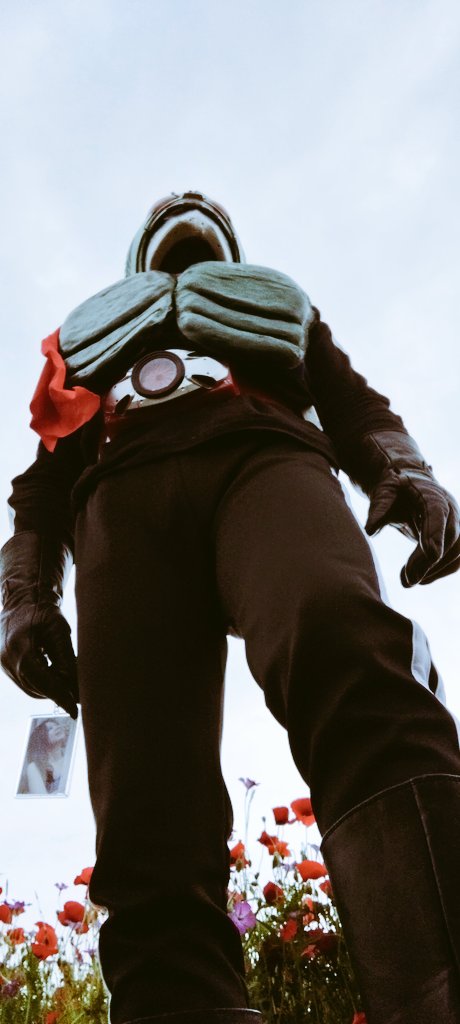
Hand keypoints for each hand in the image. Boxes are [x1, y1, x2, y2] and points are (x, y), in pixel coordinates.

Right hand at [1, 603, 78, 717]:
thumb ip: (66, 659)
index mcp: (21, 649)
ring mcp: (3, 663)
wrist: (21, 599)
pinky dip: (41, 681)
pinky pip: (25, 680)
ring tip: (68, 681)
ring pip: (30, 686)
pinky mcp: (4, 664)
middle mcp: (8, 659)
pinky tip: (55, 673)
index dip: (60, 697)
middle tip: (78, 695)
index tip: (75, 711)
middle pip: (36, 687)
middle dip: (58, 693)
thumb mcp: (59, 632)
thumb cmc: (42, 611)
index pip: (43, 682)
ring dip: (50, 688)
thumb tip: (77, 686)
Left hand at [365, 468, 459, 586]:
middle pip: (451, 537)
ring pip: (457, 552)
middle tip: (408, 577)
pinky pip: (455, 559)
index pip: (439, 514)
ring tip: (407, 581)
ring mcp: (455, 524)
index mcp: (432, 495)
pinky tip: (417, 579)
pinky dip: (439, 572)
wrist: (408, 486)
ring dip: (435, 571)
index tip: (431, 554)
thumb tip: (370, 530)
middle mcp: (450, 509)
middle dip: (431, 561)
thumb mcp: (384, 493)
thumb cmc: (395, 489)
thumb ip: (378, 509)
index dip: (437, 533)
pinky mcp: (453, 538)